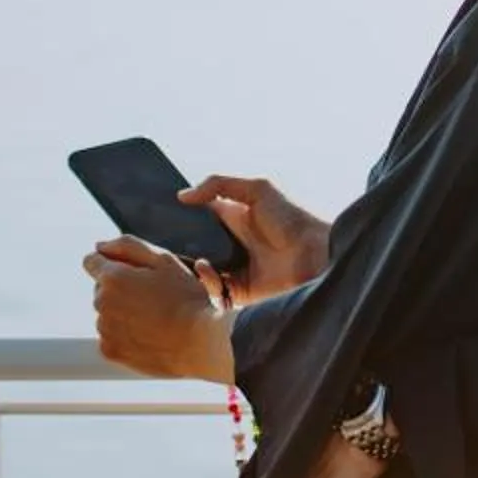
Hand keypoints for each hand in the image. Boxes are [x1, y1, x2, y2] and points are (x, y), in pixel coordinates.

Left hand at [85, 236, 235, 382]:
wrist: (200, 344)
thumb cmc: (186, 299)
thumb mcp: (164, 260)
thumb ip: (128, 245)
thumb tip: (100, 246)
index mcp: (113, 277)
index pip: (92, 261)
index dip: (113, 262)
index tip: (132, 272)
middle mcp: (101, 302)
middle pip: (101, 288)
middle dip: (120, 288)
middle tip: (153, 296)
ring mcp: (104, 329)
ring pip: (107, 312)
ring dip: (123, 311)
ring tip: (154, 317)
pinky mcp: (110, 350)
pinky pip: (111, 336)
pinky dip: (125, 334)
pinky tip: (149, 335)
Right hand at [180, 174, 333, 302]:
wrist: (315, 256)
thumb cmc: (292, 219)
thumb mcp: (258, 189)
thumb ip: (220, 184)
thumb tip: (183, 195)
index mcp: (238, 219)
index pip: (202, 219)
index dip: (184, 218)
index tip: (162, 216)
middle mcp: (235, 245)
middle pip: (198, 247)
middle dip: (182, 246)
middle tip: (166, 242)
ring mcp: (237, 270)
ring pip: (202, 270)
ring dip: (191, 264)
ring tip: (188, 256)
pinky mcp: (241, 292)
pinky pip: (215, 290)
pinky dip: (206, 281)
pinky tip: (205, 268)